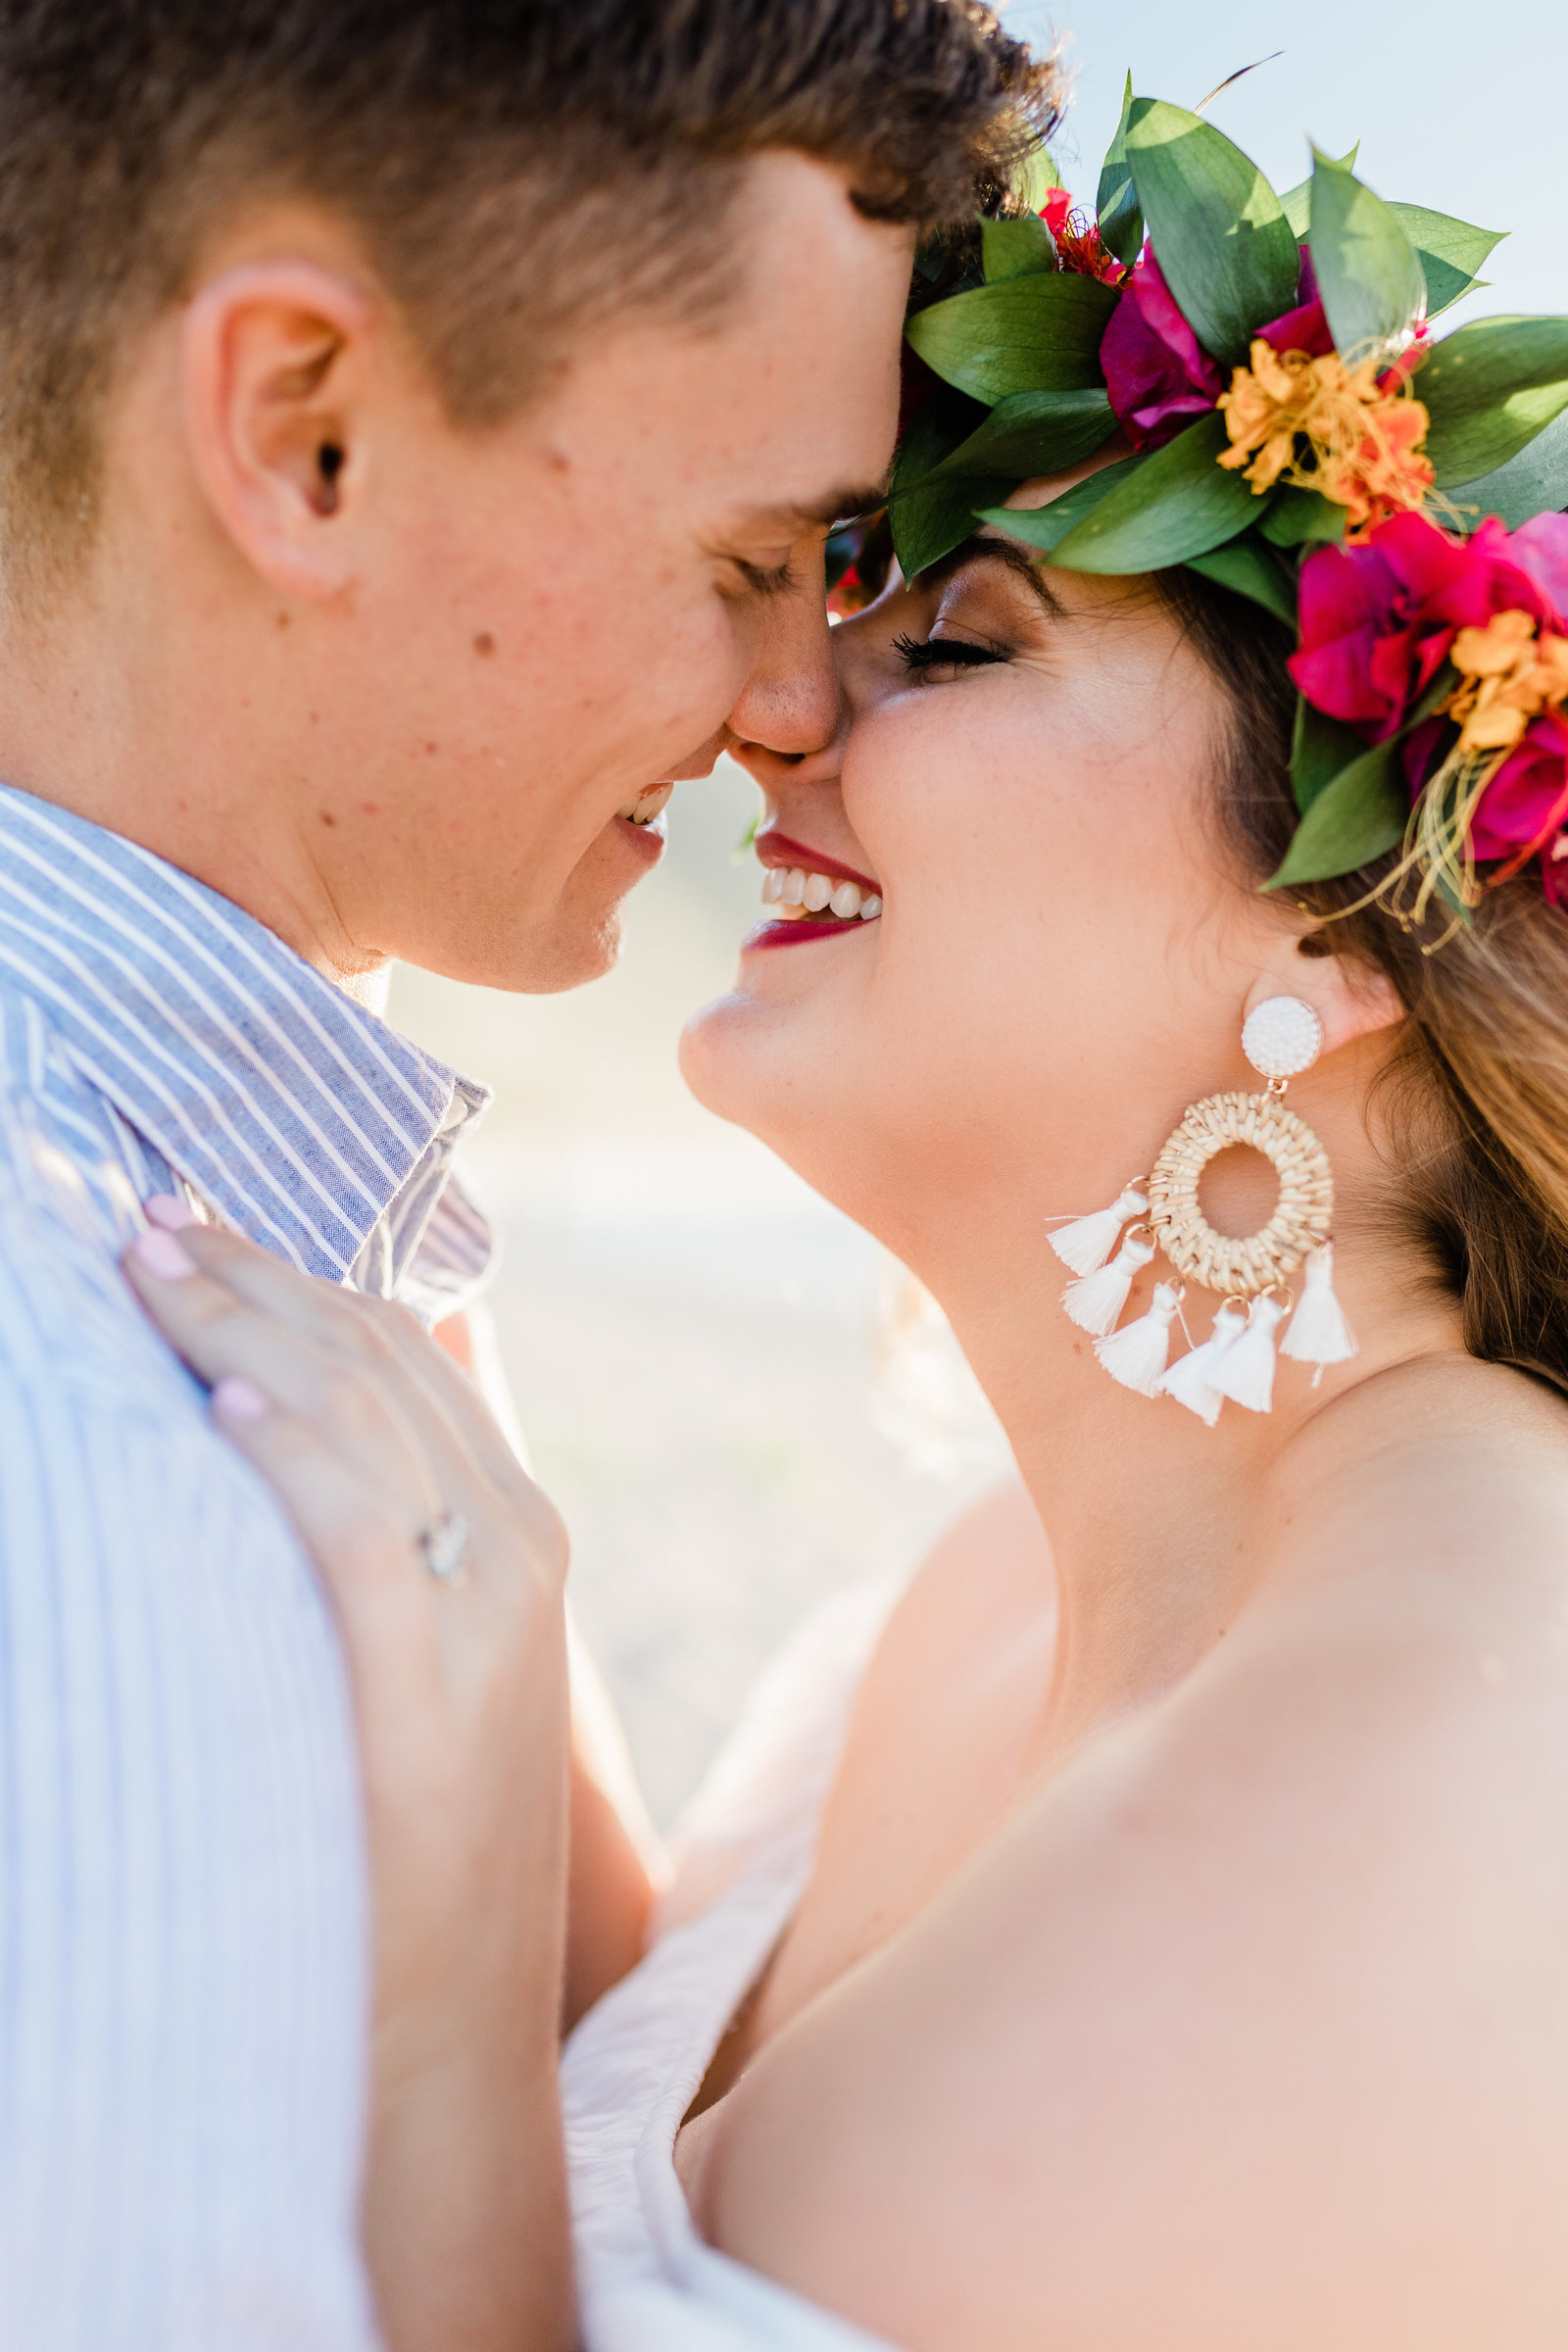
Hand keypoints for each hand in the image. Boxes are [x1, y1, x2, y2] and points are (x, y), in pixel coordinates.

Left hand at [125, 1204, 573, 2351]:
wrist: (457, 2029)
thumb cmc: (430, 1830)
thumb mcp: (446, 1653)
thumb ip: (422, 1511)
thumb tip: (375, 1378)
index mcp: (524, 1529)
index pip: (407, 1352)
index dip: (299, 1271)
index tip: (198, 1217)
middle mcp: (520, 1551)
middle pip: (378, 1367)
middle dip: (256, 1278)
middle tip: (145, 1212)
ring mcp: (490, 1622)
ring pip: (365, 1426)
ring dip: (250, 1333)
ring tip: (150, 1267)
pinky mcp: (432, 1698)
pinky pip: (362, 1540)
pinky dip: (293, 1460)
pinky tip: (216, 1410)